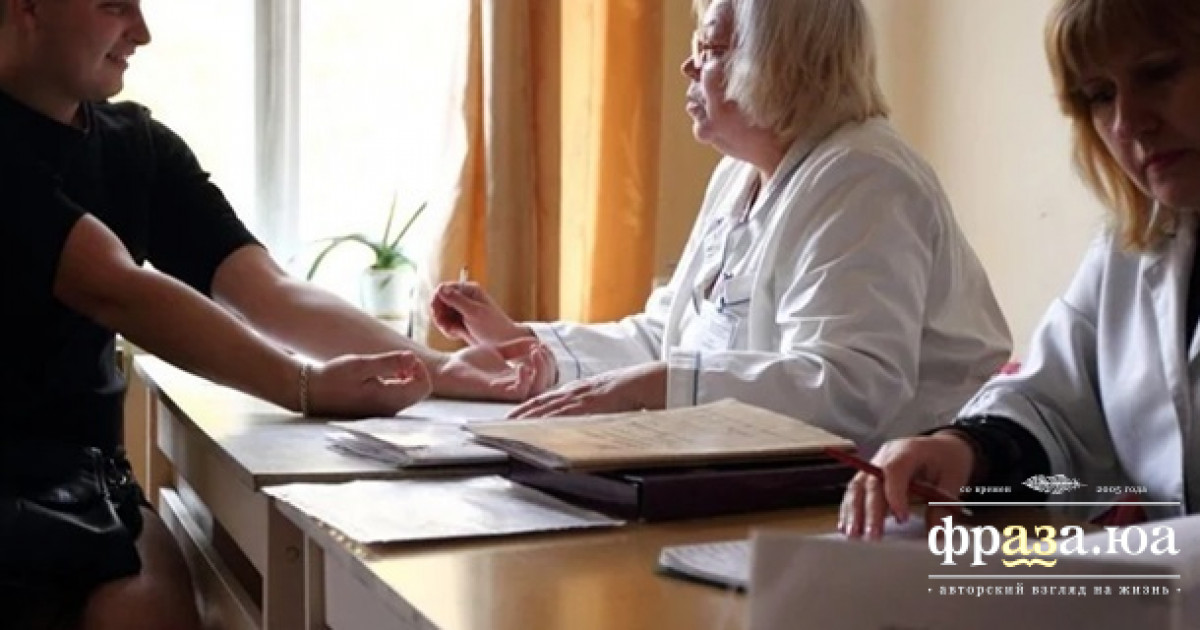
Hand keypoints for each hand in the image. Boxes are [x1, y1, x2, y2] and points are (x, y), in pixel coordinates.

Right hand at [307, 351, 430, 417]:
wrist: (312, 392)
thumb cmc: (334, 378)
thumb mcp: (361, 365)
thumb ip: (389, 362)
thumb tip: (413, 357)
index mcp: (389, 400)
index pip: (424, 387)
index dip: (420, 368)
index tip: (403, 358)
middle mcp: (390, 410)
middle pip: (419, 391)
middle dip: (414, 372)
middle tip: (396, 360)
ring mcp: (384, 411)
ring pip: (409, 393)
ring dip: (405, 377)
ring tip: (385, 366)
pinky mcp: (378, 409)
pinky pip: (397, 396)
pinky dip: (396, 383)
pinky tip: (379, 374)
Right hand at [430, 281, 529, 345]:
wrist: (503, 343)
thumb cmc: (493, 326)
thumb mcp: (474, 312)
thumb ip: (457, 300)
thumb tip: (441, 288)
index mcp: (469, 290)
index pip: (443, 288)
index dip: (437, 300)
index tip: (437, 313)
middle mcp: (464, 298)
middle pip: (439, 302)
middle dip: (440, 315)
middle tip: (447, 327)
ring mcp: (461, 310)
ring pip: (441, 314)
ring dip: (444, 324)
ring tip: (454, 333)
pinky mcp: (461, 322)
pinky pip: (446, 324)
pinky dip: (448, 330)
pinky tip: (457, 335)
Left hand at [431, 338, 556, 401]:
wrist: (447, 368)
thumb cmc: (469, 362)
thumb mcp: (496, 350)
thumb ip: (515, 347)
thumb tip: (534, 340)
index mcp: (515, 378)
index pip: (543, 376)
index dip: (548, 362)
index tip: (543, 345)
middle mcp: (513, 386)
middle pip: (544, 385)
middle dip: (548, 366)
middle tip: (542, 349)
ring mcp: (506, 391)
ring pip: (536, 390)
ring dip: (541, 372)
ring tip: (536, 354)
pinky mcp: (495, 392)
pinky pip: (518, 392)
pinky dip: (525, 379)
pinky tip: (521, 366)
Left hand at [508, 361, 666, 418]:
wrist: (648, 381)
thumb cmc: (631, 390)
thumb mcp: (606, 399)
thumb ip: (593, 408)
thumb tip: (585, 422)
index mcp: (579, 390)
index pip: (547, 399)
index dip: (527, 408)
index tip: (511, 417)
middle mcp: (576, 391)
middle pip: (541, 402)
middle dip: (519, 414)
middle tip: (499, 425)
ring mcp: (582, 397)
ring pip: (548, 408)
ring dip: (527, 418)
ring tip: (509, 427)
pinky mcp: (591, 404)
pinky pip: (565, 414)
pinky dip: (549, 420)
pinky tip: (537, 428)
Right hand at [838, 431, 975, 539]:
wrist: (942, 447)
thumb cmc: (948, 460)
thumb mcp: (953, 480)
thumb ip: (943, 505)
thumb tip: (936, 532)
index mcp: (909, 450)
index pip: (894, 470)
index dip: (894, 495)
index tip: (901, 519)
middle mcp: (886, 455)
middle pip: (871, 481)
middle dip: (870, 511)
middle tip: (873, 537)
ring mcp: (874, 464)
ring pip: (856, 486)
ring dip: (853, 512)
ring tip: (853, 535)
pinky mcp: (869, 475)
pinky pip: (855, 491)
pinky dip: (850, 509)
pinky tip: (847, 527)